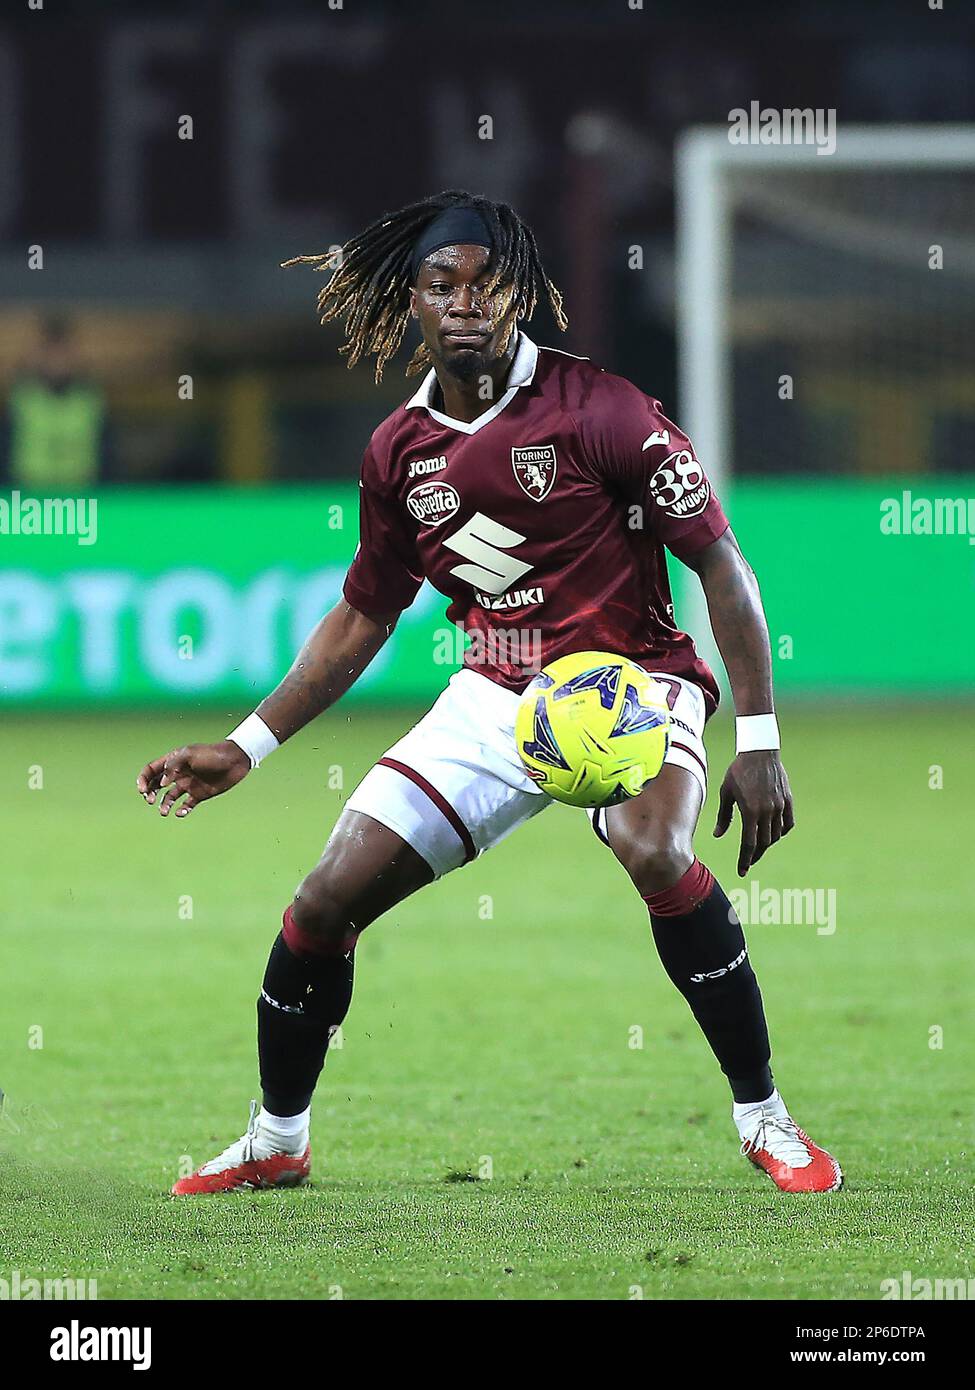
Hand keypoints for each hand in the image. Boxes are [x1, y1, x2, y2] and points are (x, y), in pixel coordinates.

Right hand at [136, 741, 250, 818]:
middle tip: (150, 800)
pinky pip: (186, 805)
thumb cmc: (212, 754)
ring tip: (164, 812)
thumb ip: (173, 767)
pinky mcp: (199, 795)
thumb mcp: (190, 755)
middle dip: (149, 794)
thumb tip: (161, 783)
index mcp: (173, 762)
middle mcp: (178, 774)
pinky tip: (180, 813)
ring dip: (163, 805)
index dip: (143, 780)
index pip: (150, 771)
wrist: (235, 761)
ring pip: (169, 798)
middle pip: (156, 785)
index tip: (142, 790)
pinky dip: (181, 811)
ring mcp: (188, 785)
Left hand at [713, 751, 794, 876]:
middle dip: (754, 855)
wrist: (759, 752)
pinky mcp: (788, 800)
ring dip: (766, 844)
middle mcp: (767, 811)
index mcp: (750, 811)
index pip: (749, 844)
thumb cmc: (738, 771)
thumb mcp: (726, 793)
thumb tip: (718, 835)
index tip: (742, 871)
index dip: (745, 860)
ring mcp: (780, 806)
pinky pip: (787, 824)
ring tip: (757, 846)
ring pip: (776, 835)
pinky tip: (773, 834)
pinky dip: (781, 832)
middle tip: (748, 862)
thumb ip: (724, 816)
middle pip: (763, 843)